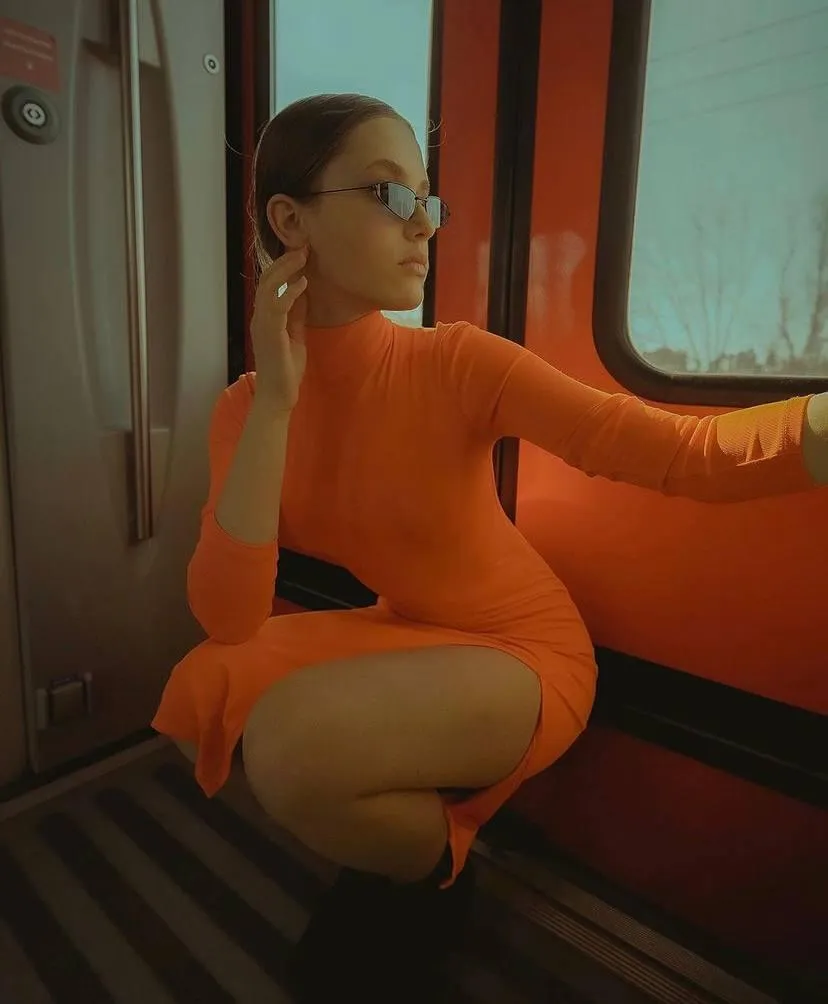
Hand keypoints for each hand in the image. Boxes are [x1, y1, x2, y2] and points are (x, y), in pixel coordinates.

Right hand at [250, 248, 307, 413]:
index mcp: (265, 317)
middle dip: (284, 260)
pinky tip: (302, 282)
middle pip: (266, 279)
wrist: (279, 396)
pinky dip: (289, 292)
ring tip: (302, 256)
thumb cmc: (287, 370)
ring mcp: (262, 325)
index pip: (270, 284)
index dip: (284, 266)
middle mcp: (260, 317)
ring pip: (267, 287)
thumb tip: (303, 291)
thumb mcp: (296, 335)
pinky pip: (276, 306)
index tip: (301, 252)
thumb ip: (297, 313)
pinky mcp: (270, 333)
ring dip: (285, 269)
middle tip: (302, 246)